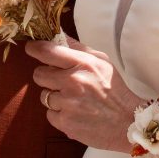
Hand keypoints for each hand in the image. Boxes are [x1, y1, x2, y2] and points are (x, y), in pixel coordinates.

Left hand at [26, 38, 141, 152]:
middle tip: (60, 80)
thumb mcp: (101, 61)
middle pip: (39, 74)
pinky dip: (59, 114)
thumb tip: (58, 35)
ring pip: (44, 95)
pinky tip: (75, 113)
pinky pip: (49, 114)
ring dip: (55, 97)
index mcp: (82, 64)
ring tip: (73, 100)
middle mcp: (73, 82)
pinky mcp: (64, 122)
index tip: (31, 47)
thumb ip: (78, 48)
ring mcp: (67, 103)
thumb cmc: (114, 90)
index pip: (48, 51)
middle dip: (46, 76)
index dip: (35, 48)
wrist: (127, 122)